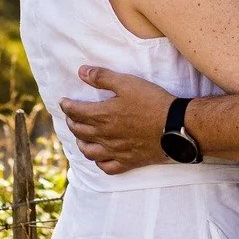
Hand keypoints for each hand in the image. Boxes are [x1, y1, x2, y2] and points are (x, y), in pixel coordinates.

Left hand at [59, 67, 176, 172]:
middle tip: (70, 117)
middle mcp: (105, 135)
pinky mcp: (128, 161)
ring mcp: (116, 151)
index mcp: (102, 115)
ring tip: (80, 137)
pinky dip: (99, 163)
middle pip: (80, 131)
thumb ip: (103, 77)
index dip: (66, 106)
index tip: (63, 102)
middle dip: (71, 122)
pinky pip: (107, 167)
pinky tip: (99, 158)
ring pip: (89, 152)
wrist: (175, 125)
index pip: (76, 112)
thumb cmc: (152, 101)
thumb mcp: (127, 83)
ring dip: (81, 143)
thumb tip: (81, 72)